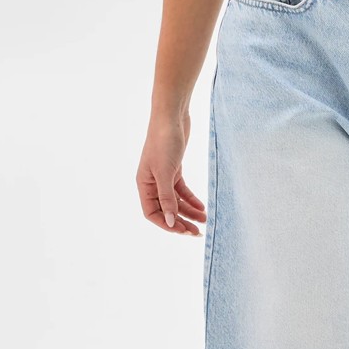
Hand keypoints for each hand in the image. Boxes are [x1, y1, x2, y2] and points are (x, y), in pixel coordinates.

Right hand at [138, 110, 206, 235]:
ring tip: (204, 220)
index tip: (182, 231)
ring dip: (189, 212)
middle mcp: (151, 183)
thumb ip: (167, 198)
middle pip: (165, 209)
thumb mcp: (165, 172)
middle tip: (197, 232)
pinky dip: (192, 199)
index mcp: (143, 184)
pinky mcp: (175, 169)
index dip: (166, 224)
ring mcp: (163, 176)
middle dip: (180, 221)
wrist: (171, 117)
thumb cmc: (163, 142)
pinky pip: (182, 191)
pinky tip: (202, 207)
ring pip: (176, 201)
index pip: (152, 213)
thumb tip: (170, 221)